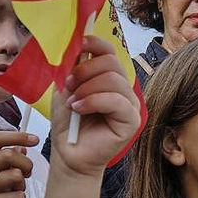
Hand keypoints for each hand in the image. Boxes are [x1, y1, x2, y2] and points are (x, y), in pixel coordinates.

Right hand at [0, 131, 37, 197]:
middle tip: (27, 172)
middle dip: (26, 163)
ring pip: (16, 176)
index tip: (35, 139)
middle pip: (9, 155)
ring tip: (15, 189)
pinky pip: (17, 197)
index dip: (18, 136)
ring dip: (22, 184)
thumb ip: (7, 156)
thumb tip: (24, 146)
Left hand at [51, 36, 141, 177]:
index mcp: (109, 79)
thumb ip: (71, 69)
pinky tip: (79, 109)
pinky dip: (93, 101)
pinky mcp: (132, 121)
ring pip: (114, 80)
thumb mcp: (65, 90)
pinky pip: (116, 101)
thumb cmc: (68, 124)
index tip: (78, 44)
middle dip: (85, 70)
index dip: (95, 43)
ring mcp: (130, 105)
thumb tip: (73, 46)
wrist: (69, 154)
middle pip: (112, 62)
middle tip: (69, 84)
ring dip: (87, 88)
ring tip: (72, 102)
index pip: (110, 52)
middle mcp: (123, 89)